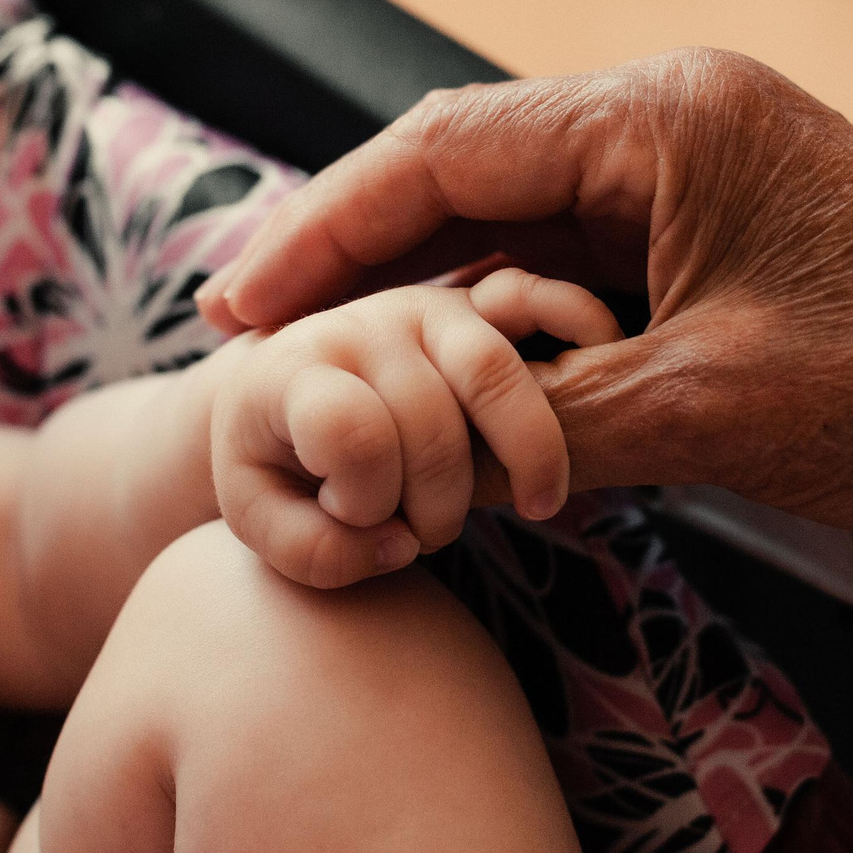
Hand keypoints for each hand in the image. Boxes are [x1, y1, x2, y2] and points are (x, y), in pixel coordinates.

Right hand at [198, 49, 852, 572]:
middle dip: (364, 257)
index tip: (236, 302)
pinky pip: (595, 264)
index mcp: (664, 117)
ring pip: (530, 225)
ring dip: (441, 294)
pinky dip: (522, 321)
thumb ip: (543, 414)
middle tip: (255, 336)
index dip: (323, 229)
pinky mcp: (742, 238)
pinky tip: (468, 380)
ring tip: (342, 369)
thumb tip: (426, 441)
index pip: (443, 149)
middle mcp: (681, 120)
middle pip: (472, 172)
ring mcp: (715, 176)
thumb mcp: (699, 413)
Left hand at [211, 268, 624, 586]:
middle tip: (425, 536)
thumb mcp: (260, 522)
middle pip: (430, 422)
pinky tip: (592, 398)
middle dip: (439, 506)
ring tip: (535, 505)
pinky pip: (542, 298)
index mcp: (295, 370)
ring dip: (524, 457)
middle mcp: (365, 325)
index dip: (363, 499)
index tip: (351, 519)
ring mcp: (428, 308)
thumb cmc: (275, 464)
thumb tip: (398, 547)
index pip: (350, 431)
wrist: (284, 390)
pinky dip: (579, 331)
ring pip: (493, 372)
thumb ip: (313, 554)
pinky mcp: (481, 302)